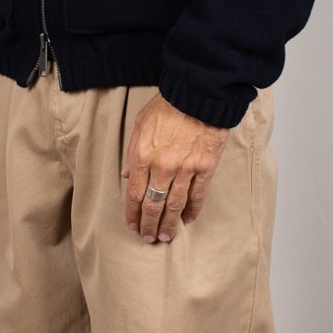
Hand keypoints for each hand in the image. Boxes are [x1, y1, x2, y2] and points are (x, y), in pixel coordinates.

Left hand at [122, 93, 229, 242]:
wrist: (198, 94)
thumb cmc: (168, 105)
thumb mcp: (141, 123)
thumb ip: (133, 151)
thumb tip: (127, 175)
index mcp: (143, 155)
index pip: (134, 194)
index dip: (133, 214)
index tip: (133, 224)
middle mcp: (163, 166)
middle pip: (153, 205)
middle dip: (149, 225)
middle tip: (148, 238)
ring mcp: (185, 168)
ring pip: (174, 205)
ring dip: (169, 224)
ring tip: (166, 237)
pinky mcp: (205, 167)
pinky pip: (197, 195)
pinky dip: (192, 210)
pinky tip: (187, 219)